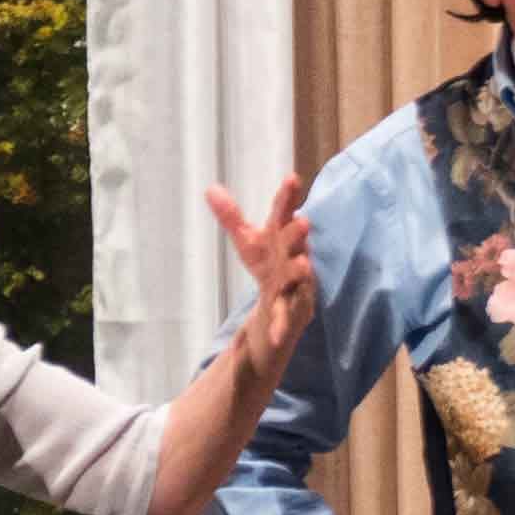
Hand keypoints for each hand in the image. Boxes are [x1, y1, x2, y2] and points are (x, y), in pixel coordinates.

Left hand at [208, 174, 319, 363]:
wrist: (281, 302)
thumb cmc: (269, 264)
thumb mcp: (248, 241)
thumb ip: (231, 217)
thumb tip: (211, 189)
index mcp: (281, 236)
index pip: (284, 212)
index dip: (288, 196)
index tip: (292, 178)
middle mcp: (293, 254)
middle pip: (296, 242)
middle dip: (298, 233)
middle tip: (302, 221)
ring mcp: (296, 282)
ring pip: (300, 274)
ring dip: (301, 269)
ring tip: (304, 264)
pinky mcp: (293, 307)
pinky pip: (286, 315)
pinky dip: (280, 325)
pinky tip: (275, 337)